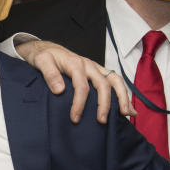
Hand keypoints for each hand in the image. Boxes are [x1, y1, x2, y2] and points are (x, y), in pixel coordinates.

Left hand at [15, 39, 134, 122]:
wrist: (47, 49)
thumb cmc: (44, 56)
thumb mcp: (41, 61)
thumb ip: (49, 74)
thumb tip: (60, 90)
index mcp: (75, 64)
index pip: (82, 85)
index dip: (79, 103)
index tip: (75, 118)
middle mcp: (89, 65)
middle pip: (103, 83)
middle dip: (104, 103)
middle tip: (101, 121)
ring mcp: (95, 68)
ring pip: (114, 80)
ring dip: (122, 97)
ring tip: (126, 114)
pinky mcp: (98, 72)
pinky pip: (114, 81)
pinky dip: (123, 94)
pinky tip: (128, 109)